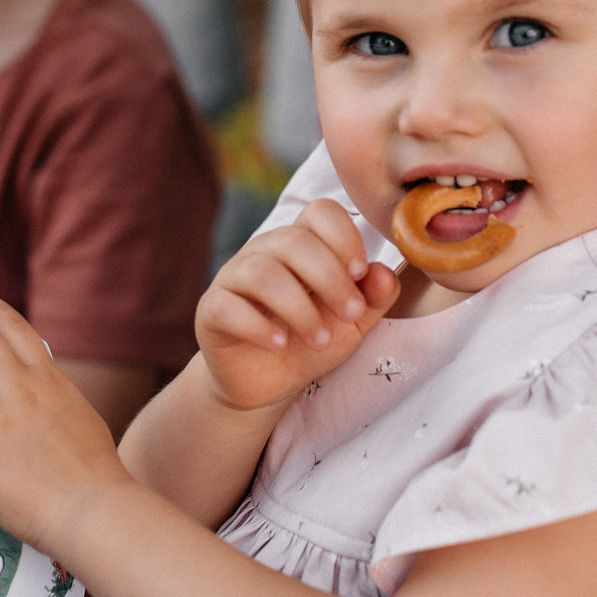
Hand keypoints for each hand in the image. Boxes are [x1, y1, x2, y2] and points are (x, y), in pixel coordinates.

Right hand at [196, 199, 399, 412]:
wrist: (268, 384)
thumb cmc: (311, 341)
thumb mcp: (352, 323)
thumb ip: (373, 298)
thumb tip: (384, 273)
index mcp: (302, 243)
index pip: (320, 212)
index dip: (343, 236)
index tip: (360, 273)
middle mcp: (264, 251)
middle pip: (294, 241)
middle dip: (330, 278)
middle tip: (351, 314)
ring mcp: (234, 278)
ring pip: (263, 273)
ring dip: (299, 308)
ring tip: (320, 340)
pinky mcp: (211, 311)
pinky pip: (228, 306)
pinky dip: (258, 326)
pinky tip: (279, 345)